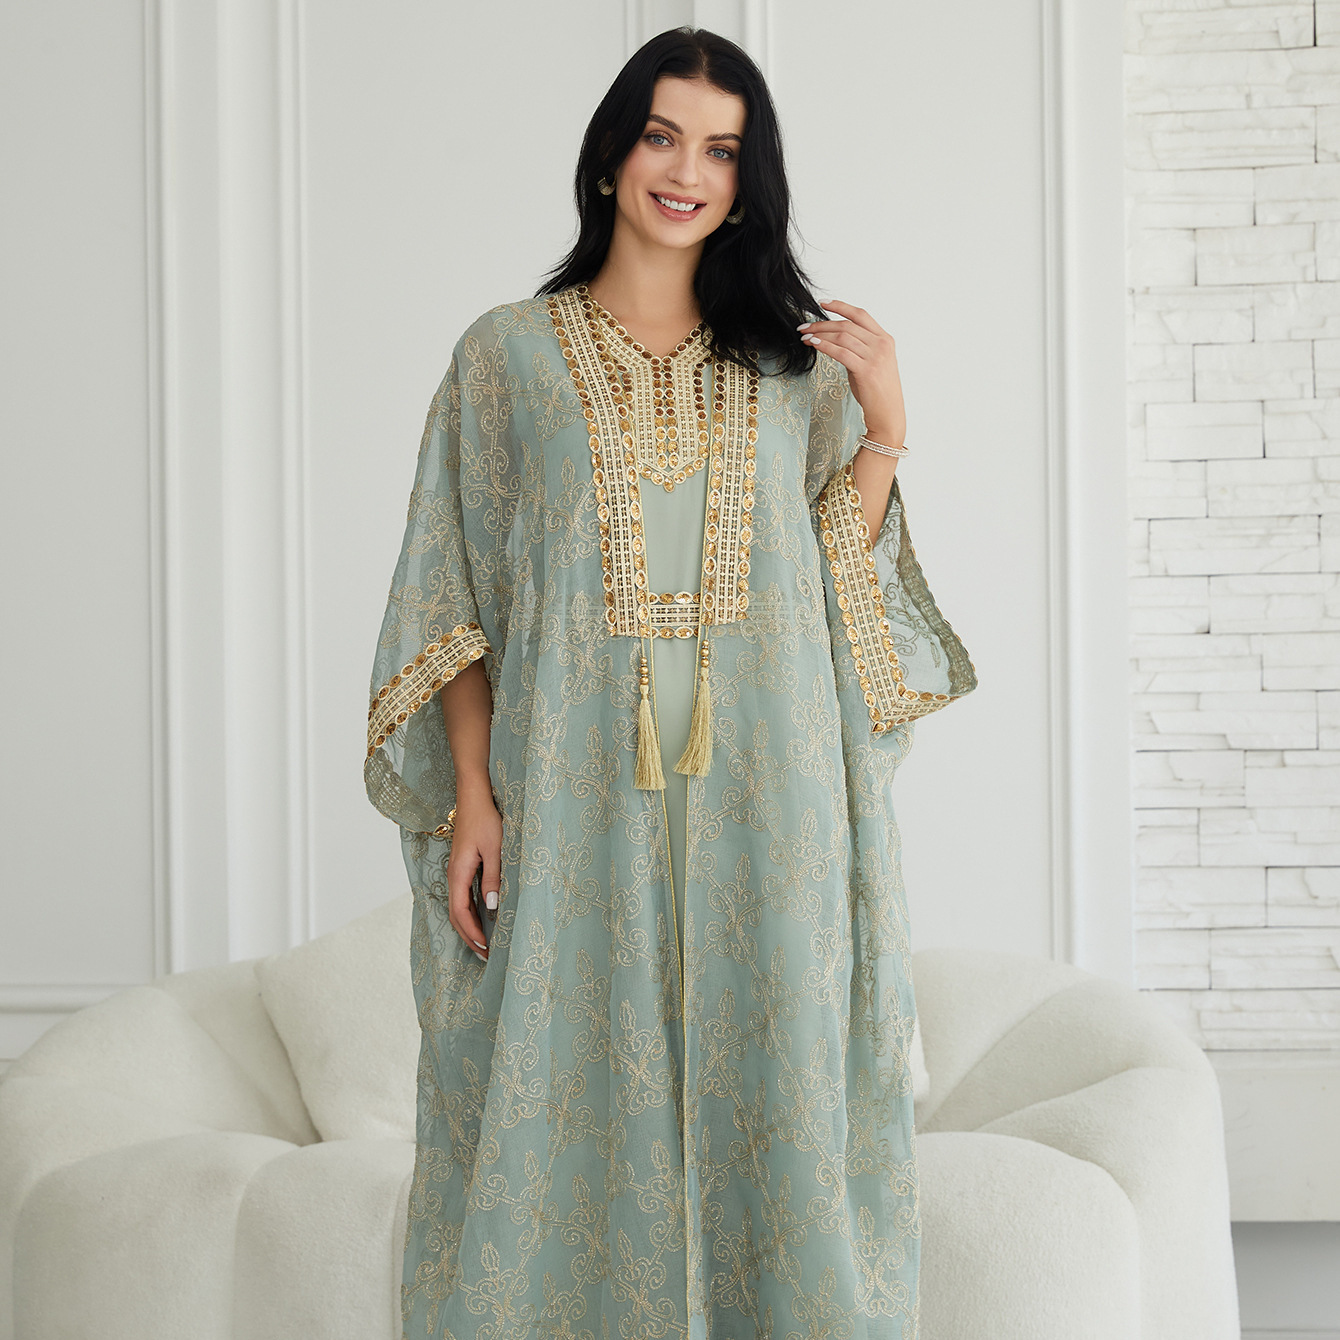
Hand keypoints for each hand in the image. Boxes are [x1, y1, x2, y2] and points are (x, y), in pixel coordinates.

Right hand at [447, 783, 501, 962]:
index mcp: (458, 872)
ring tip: (484, 943)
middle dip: (469, 936)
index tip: (485, 949)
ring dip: (469, 926)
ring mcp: (457, 870)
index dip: (471, 933)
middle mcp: (454, 874)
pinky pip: (463, 896)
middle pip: (456, 914)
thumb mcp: (496, 848)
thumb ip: (493, 877)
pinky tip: (482, 917)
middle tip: (486, 955)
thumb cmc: (486, 818)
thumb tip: (492, 907)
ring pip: (458, 906)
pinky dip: (470, 912)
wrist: (475, 795)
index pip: (460, 912)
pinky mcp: (464, 865)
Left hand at [799, 299, 905, 447]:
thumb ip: (858, 350)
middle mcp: (882, 344)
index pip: (861, 315)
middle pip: (847, 325)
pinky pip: (841, 352)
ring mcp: (875, 356)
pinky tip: (813, 344)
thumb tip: (834, 340)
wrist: (888, 415)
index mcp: (885, 339)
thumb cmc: (877, 392)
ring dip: (819, 335)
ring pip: (842, 336)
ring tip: (804, 337)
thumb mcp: (870, 364)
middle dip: (821, 324)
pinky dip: (825, 346)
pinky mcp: (866, 370)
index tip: (823, 303)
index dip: (841, 306)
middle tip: (804, 326)